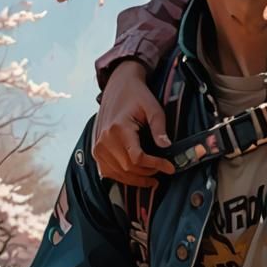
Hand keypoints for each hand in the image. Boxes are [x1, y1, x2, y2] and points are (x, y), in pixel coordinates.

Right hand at [92, 59, 174, 185]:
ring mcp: (98, 147)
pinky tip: (136, 177)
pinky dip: (123, 177)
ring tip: (153, 179)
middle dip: (148, 173)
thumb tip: (166, 146)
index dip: (155, 165)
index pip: (137, 157)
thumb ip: (159, 127)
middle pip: (128, 168)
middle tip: (164, 171)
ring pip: (118, 173)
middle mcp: (104, 140)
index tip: (170, 167)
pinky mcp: (96, 151)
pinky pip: (109, 172)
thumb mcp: (153, 107)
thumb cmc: (137, 95)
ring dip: (137, 179)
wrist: (118, 87)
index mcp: (118, 128)